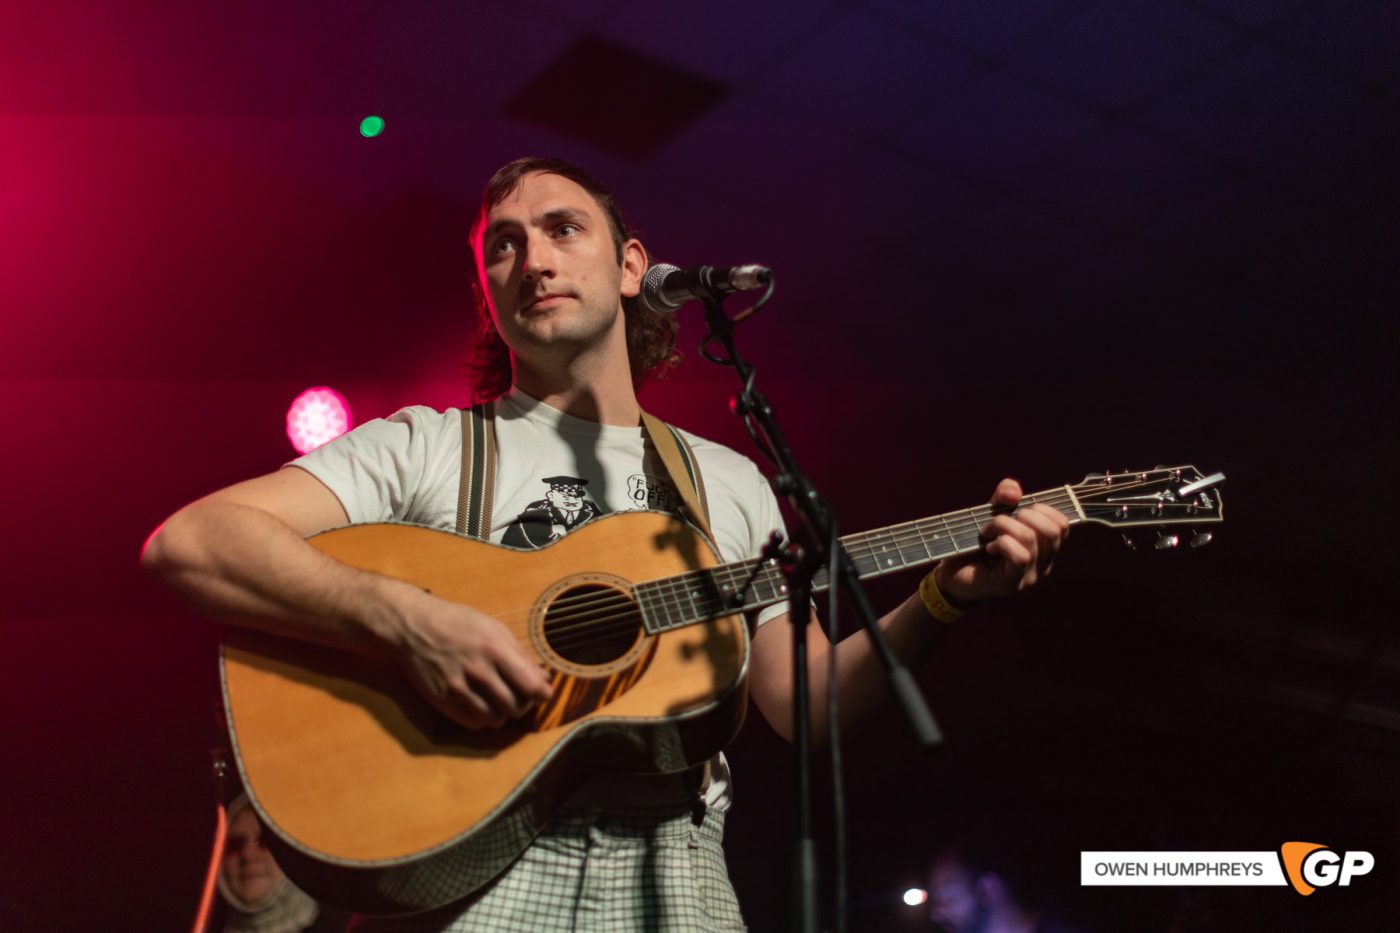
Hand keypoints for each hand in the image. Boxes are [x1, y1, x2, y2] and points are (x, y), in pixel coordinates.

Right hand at [392, 590, 552, 728]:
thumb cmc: (458, 623)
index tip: (543, 694)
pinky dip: (482, 718)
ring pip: (495, 719)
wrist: (414, 625)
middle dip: (523, 705)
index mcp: (495, 649)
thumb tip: (543, 677)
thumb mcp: (493, 629)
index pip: (531, 685)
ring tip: (499, 702)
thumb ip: (519, 654)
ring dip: (502, 714)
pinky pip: (472, 723)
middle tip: (520, 698)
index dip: (543, 694)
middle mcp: (478, 670)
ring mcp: (458, 687)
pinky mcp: (442, 699)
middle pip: (515, 707)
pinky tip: (480, 704)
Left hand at [935, 477, 1068, 605]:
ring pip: (1030, 538)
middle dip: (1024, 514)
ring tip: (987, 532)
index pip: (1062, 524)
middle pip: (1053, 530)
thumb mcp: (991, 514)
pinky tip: (989, 547)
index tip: (1018, 510)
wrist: (951, 574)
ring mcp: (1030, 576)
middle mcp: (1043, 564)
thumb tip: (1015, 492)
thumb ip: (1004, 497)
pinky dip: (1002, 543)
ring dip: (1003, 525)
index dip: (1042, 509)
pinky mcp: (1013, 584)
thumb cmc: (974, 544)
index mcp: (1044, 547)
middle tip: (1000, 520)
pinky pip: (1020, 556)